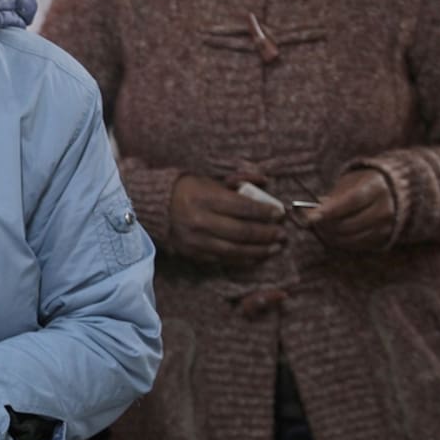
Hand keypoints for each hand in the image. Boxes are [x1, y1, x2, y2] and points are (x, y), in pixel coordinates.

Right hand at [168, 175, 286, 263]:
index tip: (279, 213)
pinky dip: (242, 259)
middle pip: (241, 231)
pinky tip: (255, 256)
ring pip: (234, 250)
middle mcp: (199, 220)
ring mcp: (195, 240)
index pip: (242, 207)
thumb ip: (237, 181)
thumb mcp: (209, 180)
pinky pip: (222, 259)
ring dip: (258, 250)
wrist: (157, 207)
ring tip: (274, 248)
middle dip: (266, 233)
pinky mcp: (193, 253)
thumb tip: (264, 182)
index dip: (264, 212)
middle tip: (282, 233)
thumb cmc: (188, 190)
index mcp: (204, 197)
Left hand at [301, 169, 394, 250]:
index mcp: (377, 187)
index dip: (329, 211)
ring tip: (319, 225)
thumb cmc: (363, 184)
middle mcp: (385, 208)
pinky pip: (355, 245)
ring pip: (349, 238)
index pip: (351, 201)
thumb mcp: (349, 182)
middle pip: (349, 224)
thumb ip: (332, 198)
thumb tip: (310, 214)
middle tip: (309, 220)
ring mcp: (386, 226)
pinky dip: (339, 240)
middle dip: (324, 224)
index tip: (309, 217)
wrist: (392, 192)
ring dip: (329, 235)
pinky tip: (331, 232)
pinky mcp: (383, 239)